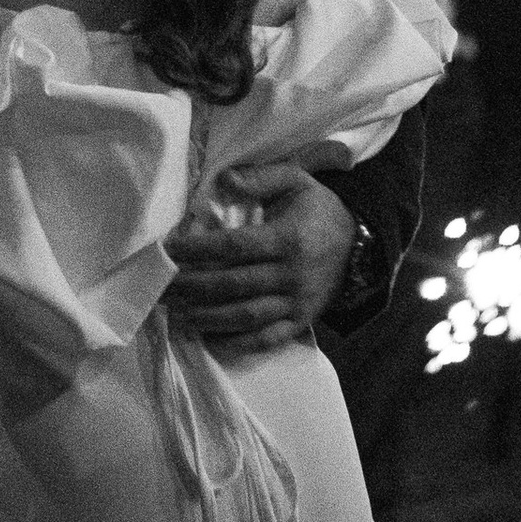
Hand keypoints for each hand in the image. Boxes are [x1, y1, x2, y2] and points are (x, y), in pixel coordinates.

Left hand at [164, 163, 358, 352]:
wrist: (360, 246)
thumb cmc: (318, 210)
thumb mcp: (297, 180)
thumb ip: (261, 177)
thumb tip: (224, 180)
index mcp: (288, 238)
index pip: (234, 247)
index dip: (197, 250)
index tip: (167, 251)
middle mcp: (291, 274)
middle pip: (233, 285)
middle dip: (192, 288)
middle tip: (160, 288)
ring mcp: (296, 303)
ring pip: (246, 317)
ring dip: (207, 318)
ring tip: (175, 314)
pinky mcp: (300, 322)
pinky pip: (266, 340)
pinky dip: (236, 343)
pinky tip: (208, 339)